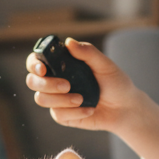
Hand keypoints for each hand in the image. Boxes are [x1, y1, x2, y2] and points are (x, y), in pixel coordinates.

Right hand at [24, 37, 139, 132]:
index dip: (33, 64)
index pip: (36, 61)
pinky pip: (57, 115)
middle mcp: (55, 80)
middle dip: (46, 84)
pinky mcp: (63, 116)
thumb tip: (68, 42)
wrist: (125, 108)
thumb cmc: (116, 83)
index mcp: (62, 64)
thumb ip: (87, 52)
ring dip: (61, 100)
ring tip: (81, 99)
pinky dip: (74, 112)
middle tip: (67, 85)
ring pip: (41, 99)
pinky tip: (88, 109)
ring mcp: (57, 99)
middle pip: (32, 81)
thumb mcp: (105, 65)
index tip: (43, 69)